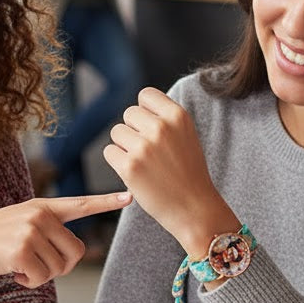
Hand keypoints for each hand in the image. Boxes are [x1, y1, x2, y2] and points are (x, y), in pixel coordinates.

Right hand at [0, 192, 131, 301]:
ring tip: (19, 265)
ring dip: (41, 275)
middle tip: (35, 266)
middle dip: (60, 267)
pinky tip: (11, 272)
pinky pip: (42, 278)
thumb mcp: (21, 225)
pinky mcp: (21, 249)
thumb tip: (73, 255)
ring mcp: (31, 230)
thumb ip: (47, 231)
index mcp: (43, 206)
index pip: (81, 204)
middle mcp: (40, 214)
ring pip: (60, 267)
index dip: (107, 202)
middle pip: (77, 251)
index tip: (129, 196)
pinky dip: (29, 282)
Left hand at [104, 87, 236, 256]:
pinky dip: (118, 162)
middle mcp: (161, 127)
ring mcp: (144, 147)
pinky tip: (136, 173)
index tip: (151, 128)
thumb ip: (165, 118)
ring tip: (144, 162)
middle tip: (149, 151)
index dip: (145, 111)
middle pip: (129, 113)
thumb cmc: (188, 172)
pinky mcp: (129, 166)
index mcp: (178, 116)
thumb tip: (140, 107)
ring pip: (117, 132)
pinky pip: (110, 152)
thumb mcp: (186, 135)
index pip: (146, 95)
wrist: (193, 208)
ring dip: (124, 146)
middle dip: (134, 130)